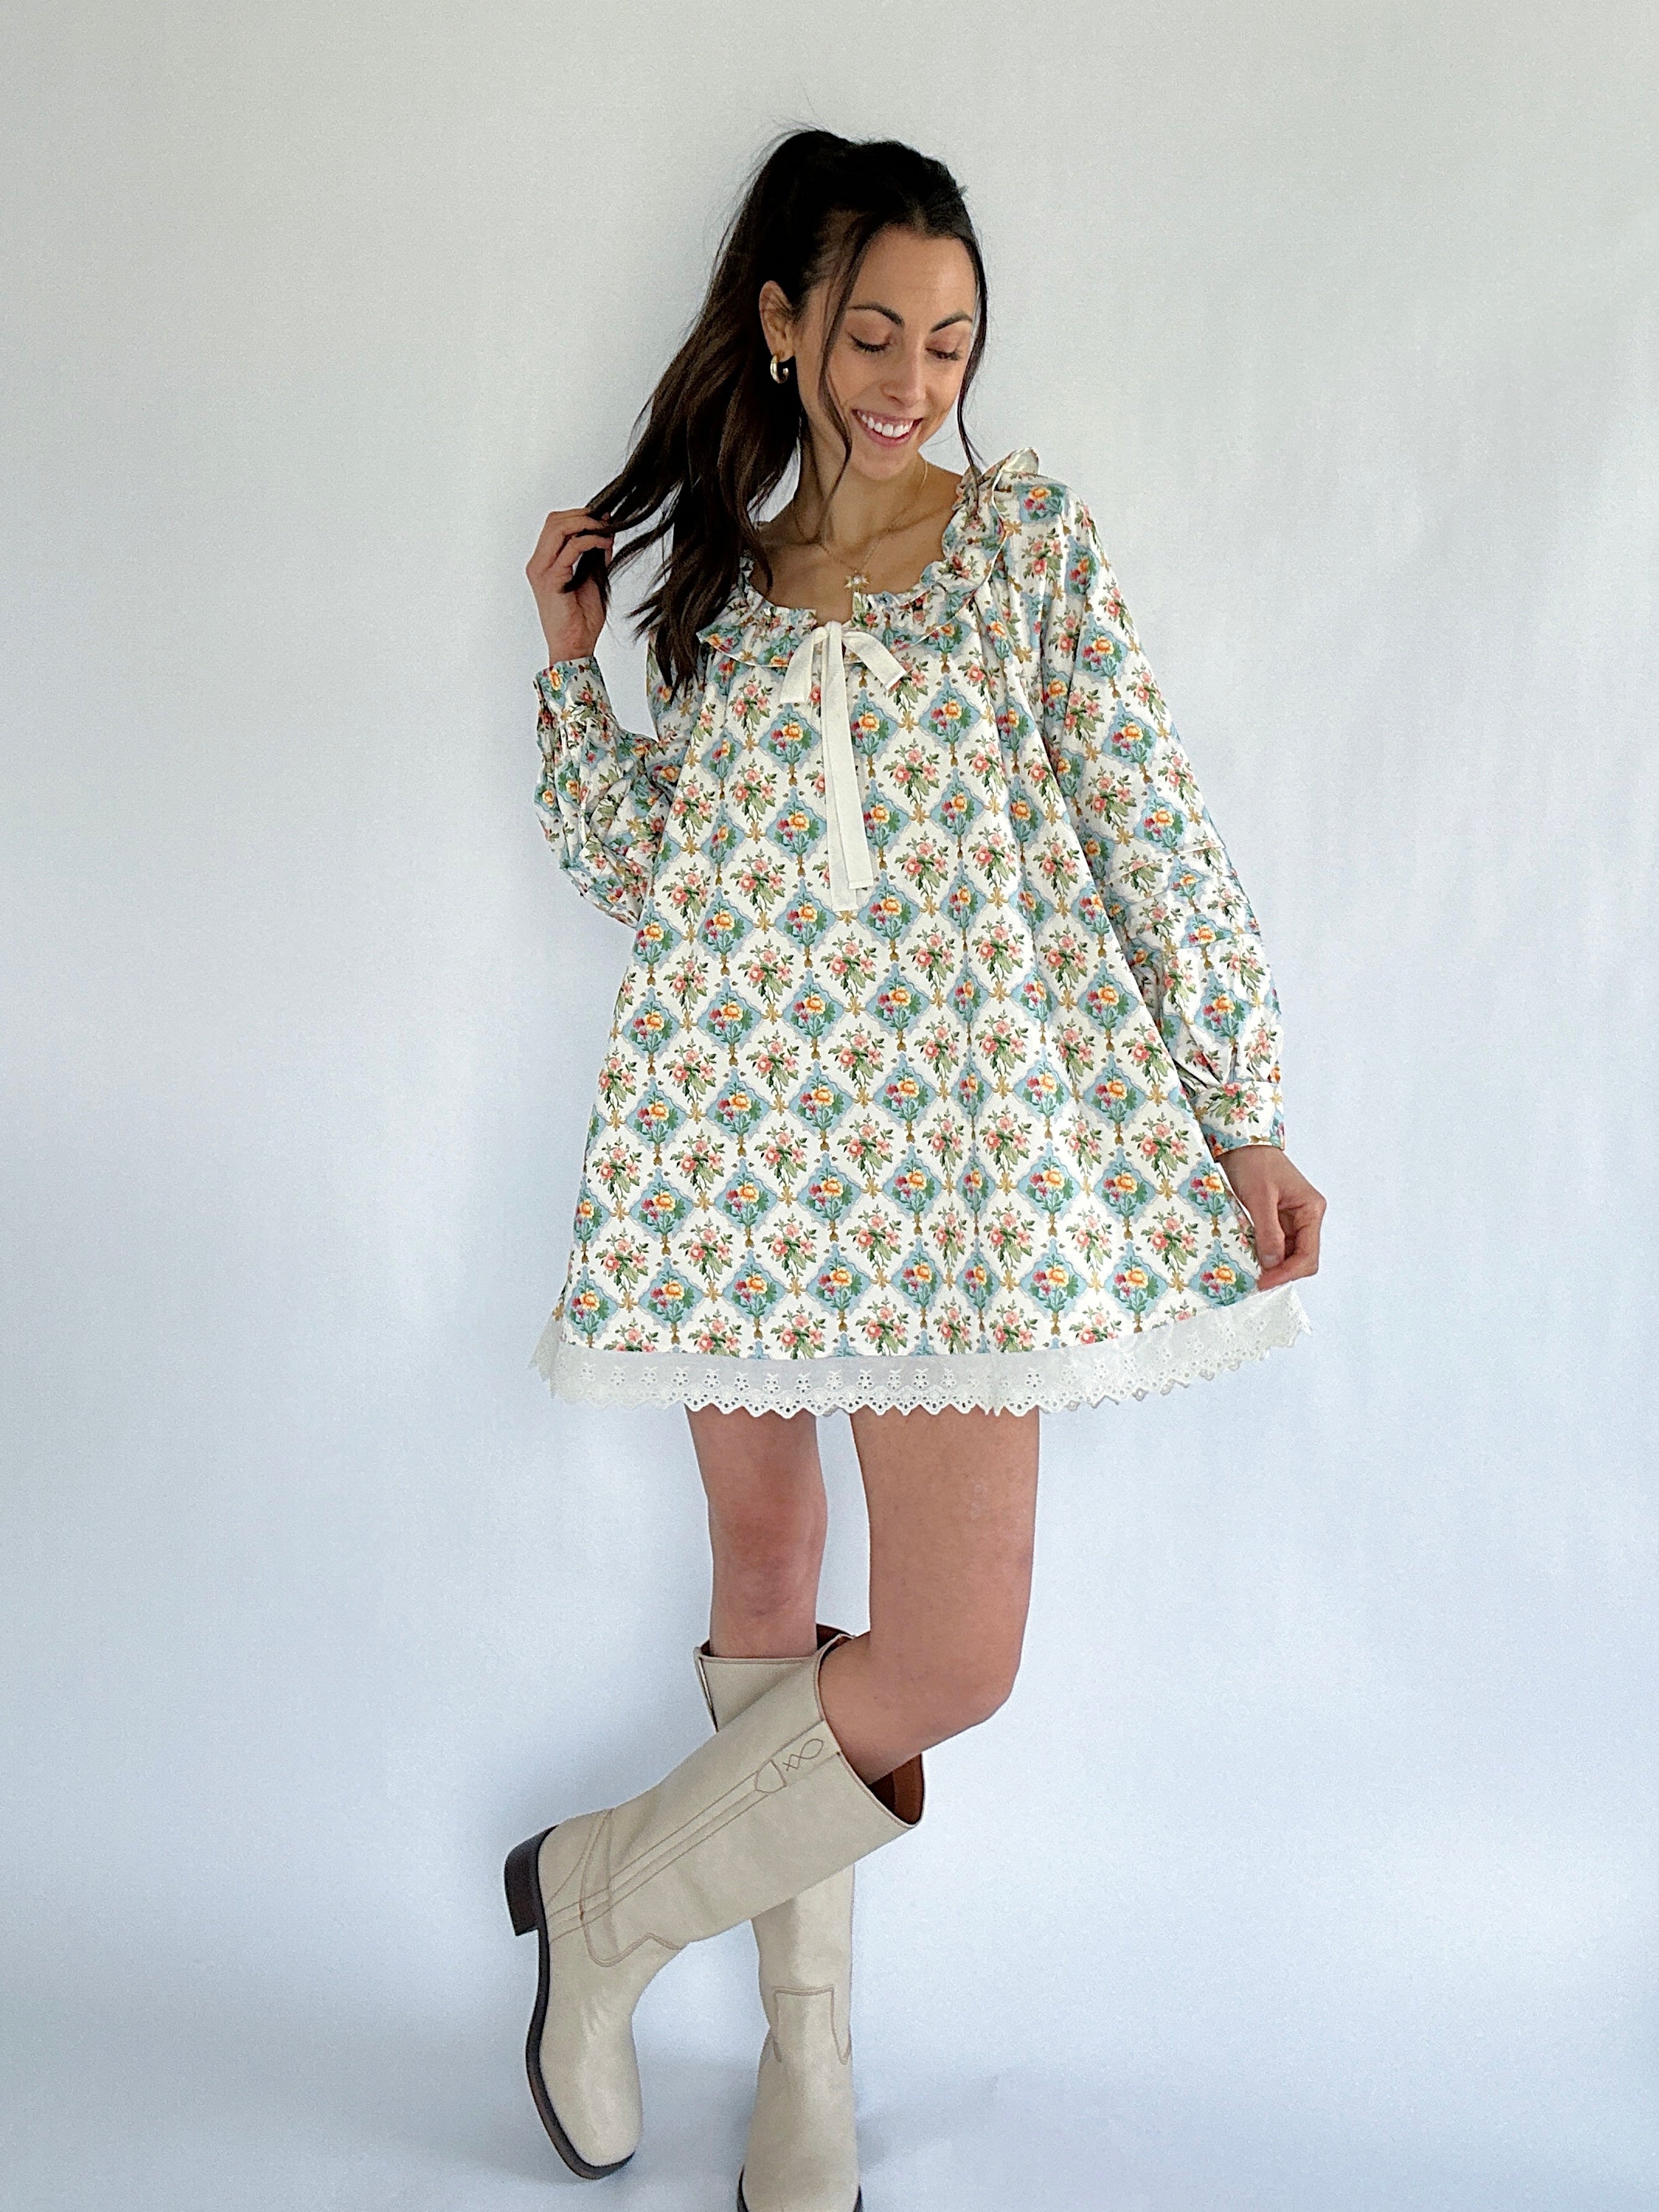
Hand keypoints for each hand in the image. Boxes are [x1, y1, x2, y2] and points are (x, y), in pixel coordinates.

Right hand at [525, 506, 614, 664]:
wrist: (575, 647)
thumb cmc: (581, 621)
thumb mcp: (592, 580)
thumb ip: (595, 557)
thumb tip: (606, 535)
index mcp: (544, 564)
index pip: (555, 526)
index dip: (578, 516)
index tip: (602, 517)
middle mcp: (538, 565)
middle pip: (554, 521)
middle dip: (582, 515)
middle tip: (604, 519)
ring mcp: (542, 571)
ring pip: (558, 528)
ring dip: (585, 523)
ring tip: (605, 528)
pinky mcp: (552, 579)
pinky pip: (570, 548)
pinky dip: (589, 540)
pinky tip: (604, 543)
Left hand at [1216, 1145, 1324, 1290]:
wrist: (1242, 1144)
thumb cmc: (1254, 1162)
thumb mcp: (1259, 1198)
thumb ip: (1268, 1232)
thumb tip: (1272, 1263)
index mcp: (1311, 1209)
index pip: (1308, 1254)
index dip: (1287, 1273)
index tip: (1265, 1282)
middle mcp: (1307, 1216)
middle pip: (1302, 1258)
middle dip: (1282, 1271)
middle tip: (1257, 1280)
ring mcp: (1293, 1219)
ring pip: (1288, 1254)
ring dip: (1272, 1263)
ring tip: (1251, 1268)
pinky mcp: (1279, 1219)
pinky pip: (1276, 1244)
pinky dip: (1264, 1253)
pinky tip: (1250, 1255)